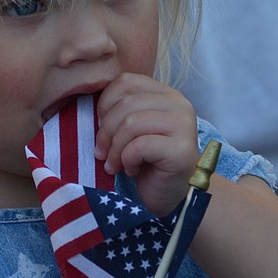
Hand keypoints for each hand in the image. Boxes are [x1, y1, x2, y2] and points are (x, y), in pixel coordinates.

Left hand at [94, 73, 197, 215]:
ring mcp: (184, 125)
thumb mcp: (131, 130)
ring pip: (131, 124)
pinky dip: (127, 160)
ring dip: (115, 148)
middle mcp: (179, 104)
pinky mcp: (181, 149)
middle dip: (106, 131)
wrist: (169, 195)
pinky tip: (131, 171)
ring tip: (114, 165)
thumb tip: (93, 108)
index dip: (105, 104)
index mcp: (165, 94)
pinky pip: (140, 146)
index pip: (126, 81)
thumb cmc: (146, 162)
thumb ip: (120, 111)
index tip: (102, 127)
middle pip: (126, 103)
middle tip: (102, 153)